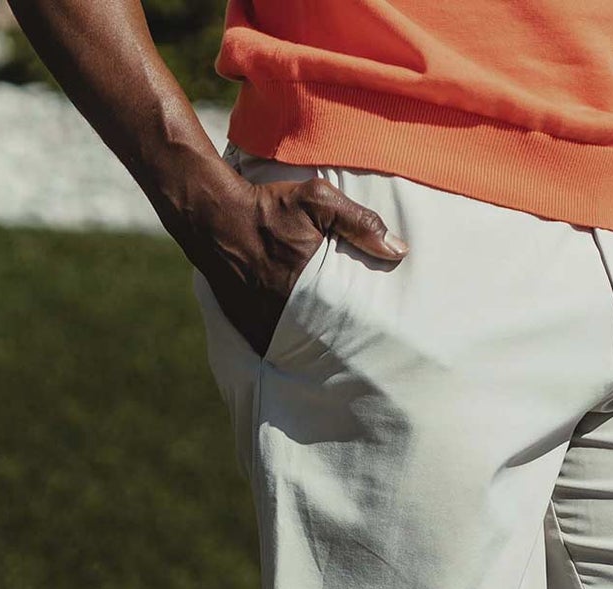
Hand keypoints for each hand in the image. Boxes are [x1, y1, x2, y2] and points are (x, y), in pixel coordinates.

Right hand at [179, 165, 408, 356]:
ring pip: (298, 352)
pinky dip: (288, 351)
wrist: (213, 216)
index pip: (347, 325)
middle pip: (324, 345)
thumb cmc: (268, 206)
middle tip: (361, 364)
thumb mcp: (318, 200)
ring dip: (314, 354)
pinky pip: (274, 349)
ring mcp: (264, 325)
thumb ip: (360, 223)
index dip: (362, 336)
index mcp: (308, 289)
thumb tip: (399, 250)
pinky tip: (302, 351)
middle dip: (341, 352)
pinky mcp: (248, 329)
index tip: (377, 345)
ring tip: (335, 365)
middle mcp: (285, 314)